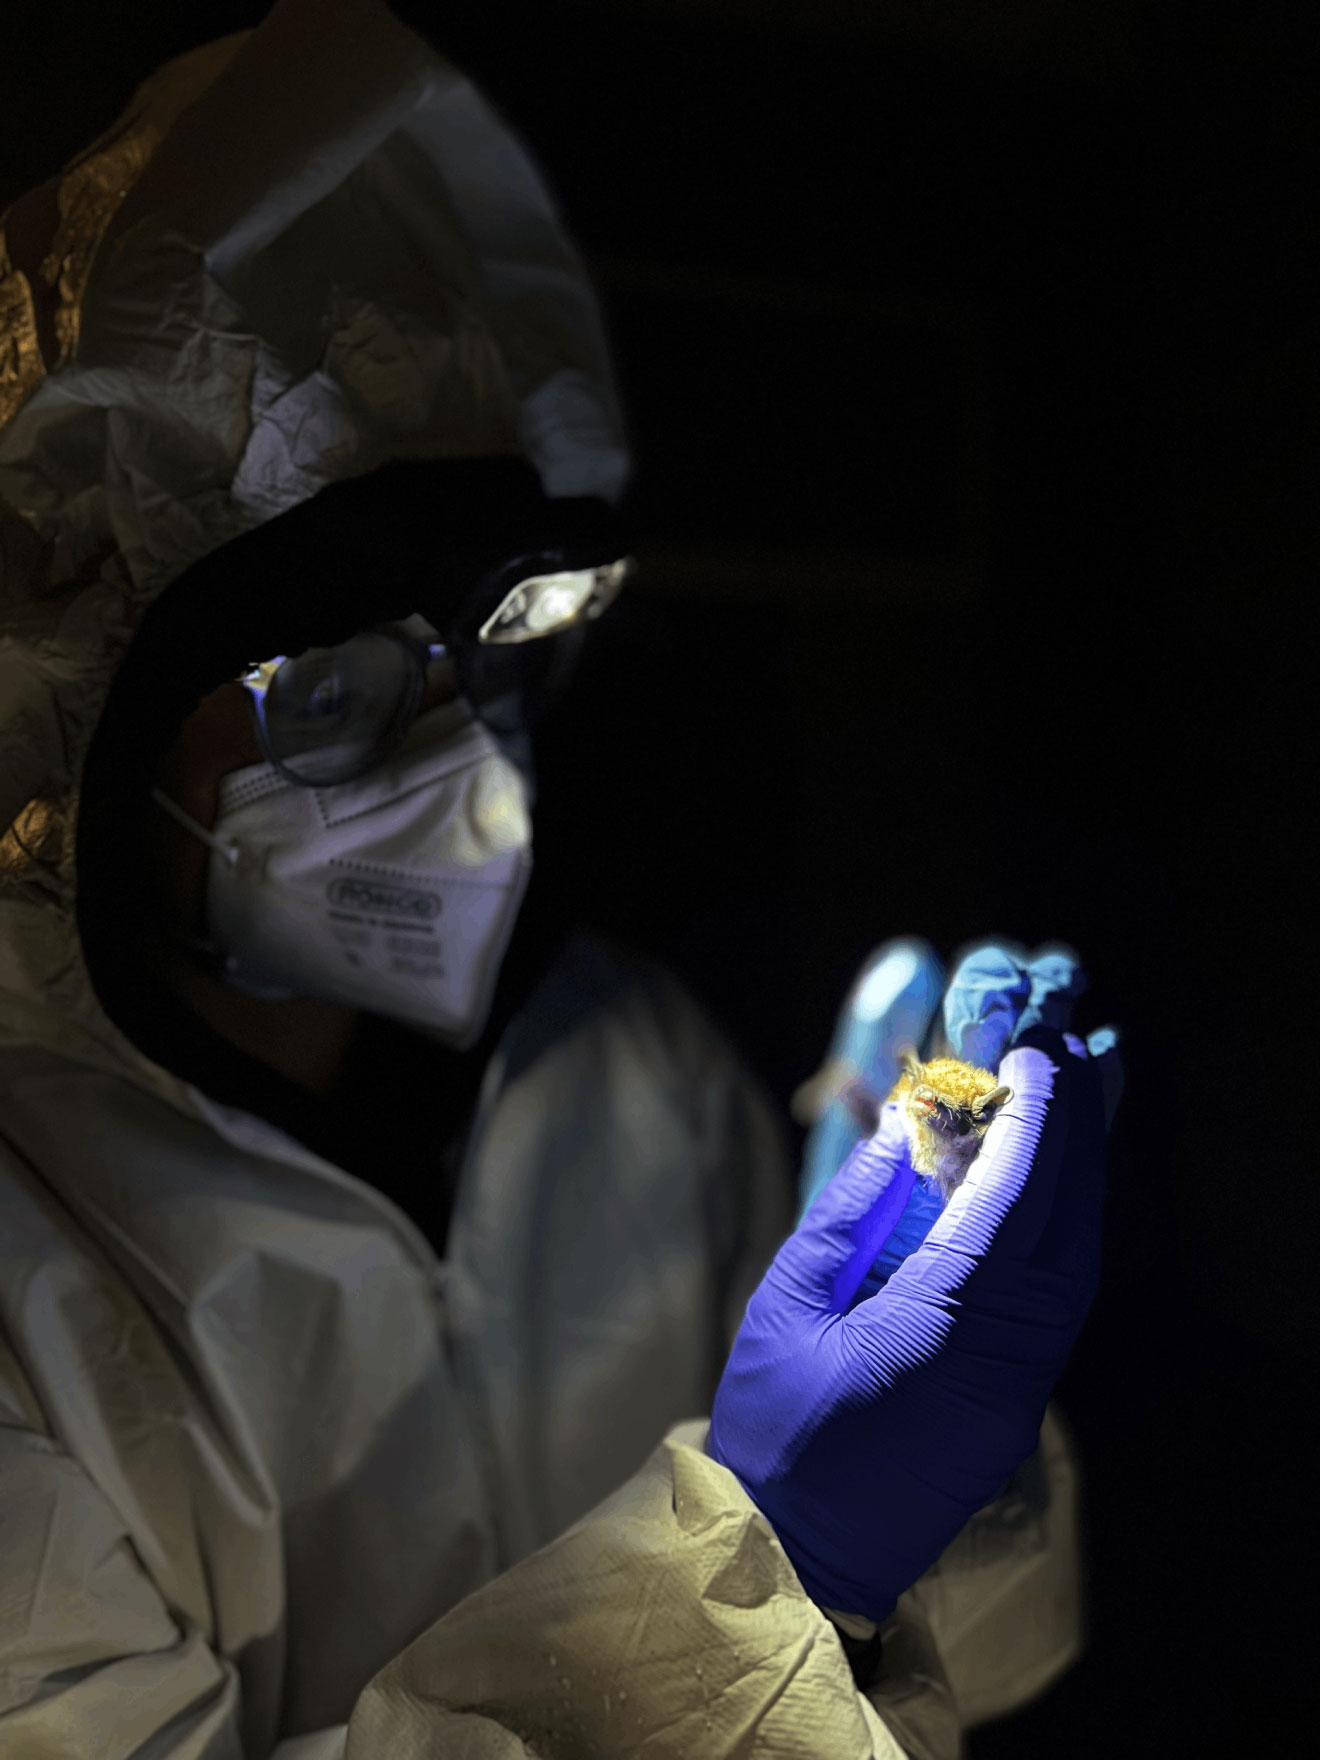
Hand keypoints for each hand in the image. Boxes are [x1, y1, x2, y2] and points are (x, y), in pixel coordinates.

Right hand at [707, 941, 1117, 1623]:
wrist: (792, 1554)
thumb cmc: (772, 1429)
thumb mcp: (786, 1304)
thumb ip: (847, 1215)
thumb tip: (900, 1137)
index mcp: (938, 1335)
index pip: (1011, 1210)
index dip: (1034, 1125)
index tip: (1038, 1056)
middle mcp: (1001, 1364)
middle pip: (1065, 1232)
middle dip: (1074, 1137)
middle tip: (1068, 1055)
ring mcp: (1018, 1393)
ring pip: (1075, 1267)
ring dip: (1077, 1180)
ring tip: (1069, 1102)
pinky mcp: (1016, 1406)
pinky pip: (1059, 1301)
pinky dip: (1062, 1230)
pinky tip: (1048, 1184)